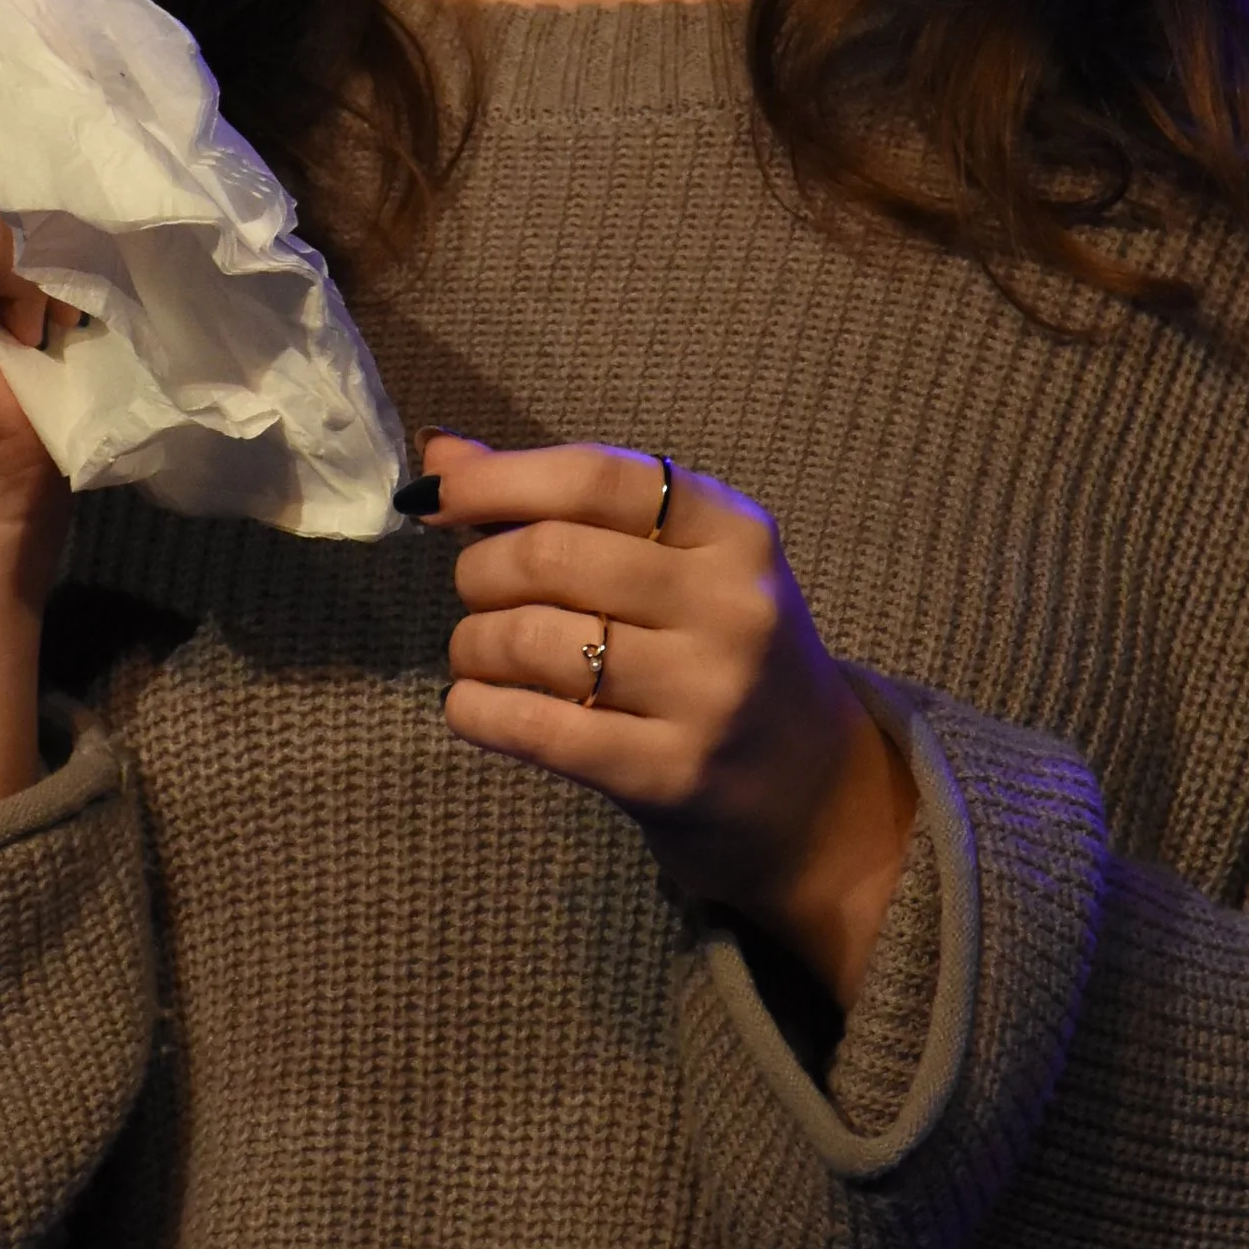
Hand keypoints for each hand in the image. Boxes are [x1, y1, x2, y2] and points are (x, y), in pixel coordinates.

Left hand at [415, 435, 914, 1003]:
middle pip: (550, 556)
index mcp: (732, 530)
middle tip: (476, 592)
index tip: (438, 498)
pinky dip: (476, 709)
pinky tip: (474, 705)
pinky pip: (535, 727)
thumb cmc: (716, 653)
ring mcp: (706, 694)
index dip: (499, 481)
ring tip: (479, 652)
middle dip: (479, 570)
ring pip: (532, 639)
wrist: (810, 789)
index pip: (595, 477)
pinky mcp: (670, 774)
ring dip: (472, 643)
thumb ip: (565, 502)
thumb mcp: (675, 562)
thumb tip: (443, 459)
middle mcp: (729, 604)